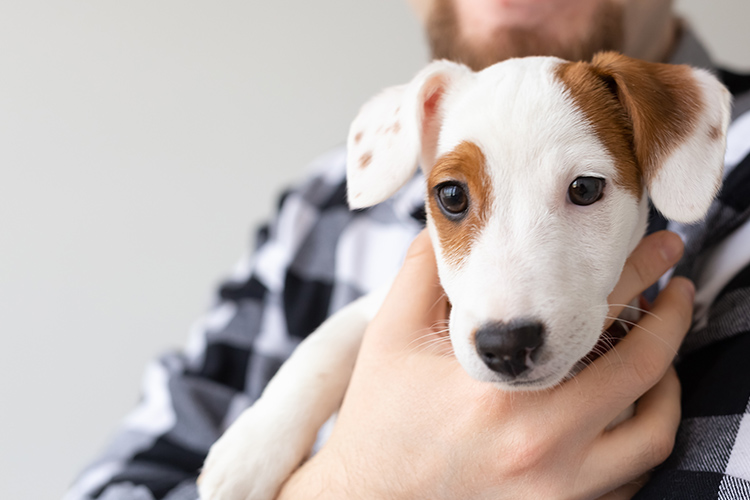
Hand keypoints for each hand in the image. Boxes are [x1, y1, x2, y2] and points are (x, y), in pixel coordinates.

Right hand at [278, 230, 691, 499]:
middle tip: (678, 290)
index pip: (584, 314)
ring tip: (660, 351)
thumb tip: (451, 221)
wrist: (373, 496)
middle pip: (638, 370)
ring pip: (651, 432)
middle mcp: (540, 441)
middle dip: (670, 320)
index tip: (658, 247)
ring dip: (666, 383)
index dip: (630, 272)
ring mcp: (558, 486)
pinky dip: (642, 435)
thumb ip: (423, 272)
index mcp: (499, 389)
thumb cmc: (381, 417)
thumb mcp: (390, 336)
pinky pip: (632, 477)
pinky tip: (632, 408)